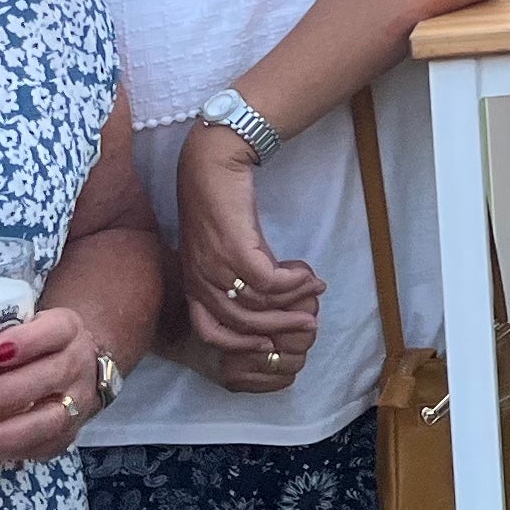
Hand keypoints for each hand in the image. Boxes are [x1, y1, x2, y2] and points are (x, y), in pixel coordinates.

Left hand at [0, 305, 108, 464]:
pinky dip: (6, 452)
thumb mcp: (11, 330)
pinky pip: (41, 448)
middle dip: (7, 393)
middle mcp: (77, 365)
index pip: (54, 331)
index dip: (28, 341)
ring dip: (4, 434)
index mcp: (65, 330)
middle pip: (50, 378)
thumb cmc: (32, 345)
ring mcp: (78, 404)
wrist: (76, 364)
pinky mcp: (68, 435)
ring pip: (50, 421)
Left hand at [174, 130, 321, 391]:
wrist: (213, 163)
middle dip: (278, 328)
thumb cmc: (219, 203)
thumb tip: (269, 295)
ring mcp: (215, 266)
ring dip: (293, 302)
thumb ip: (239, 274)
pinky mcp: (235, 248)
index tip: (270, 344)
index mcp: (193, 284)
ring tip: (317, 293)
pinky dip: (294, 282)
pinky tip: (309, 273)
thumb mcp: (224, 248)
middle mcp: (199, 280)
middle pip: (241, 324)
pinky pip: (270, 281)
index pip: (210, 333)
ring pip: (258, 304)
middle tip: (308, 324)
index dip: (241, 345)